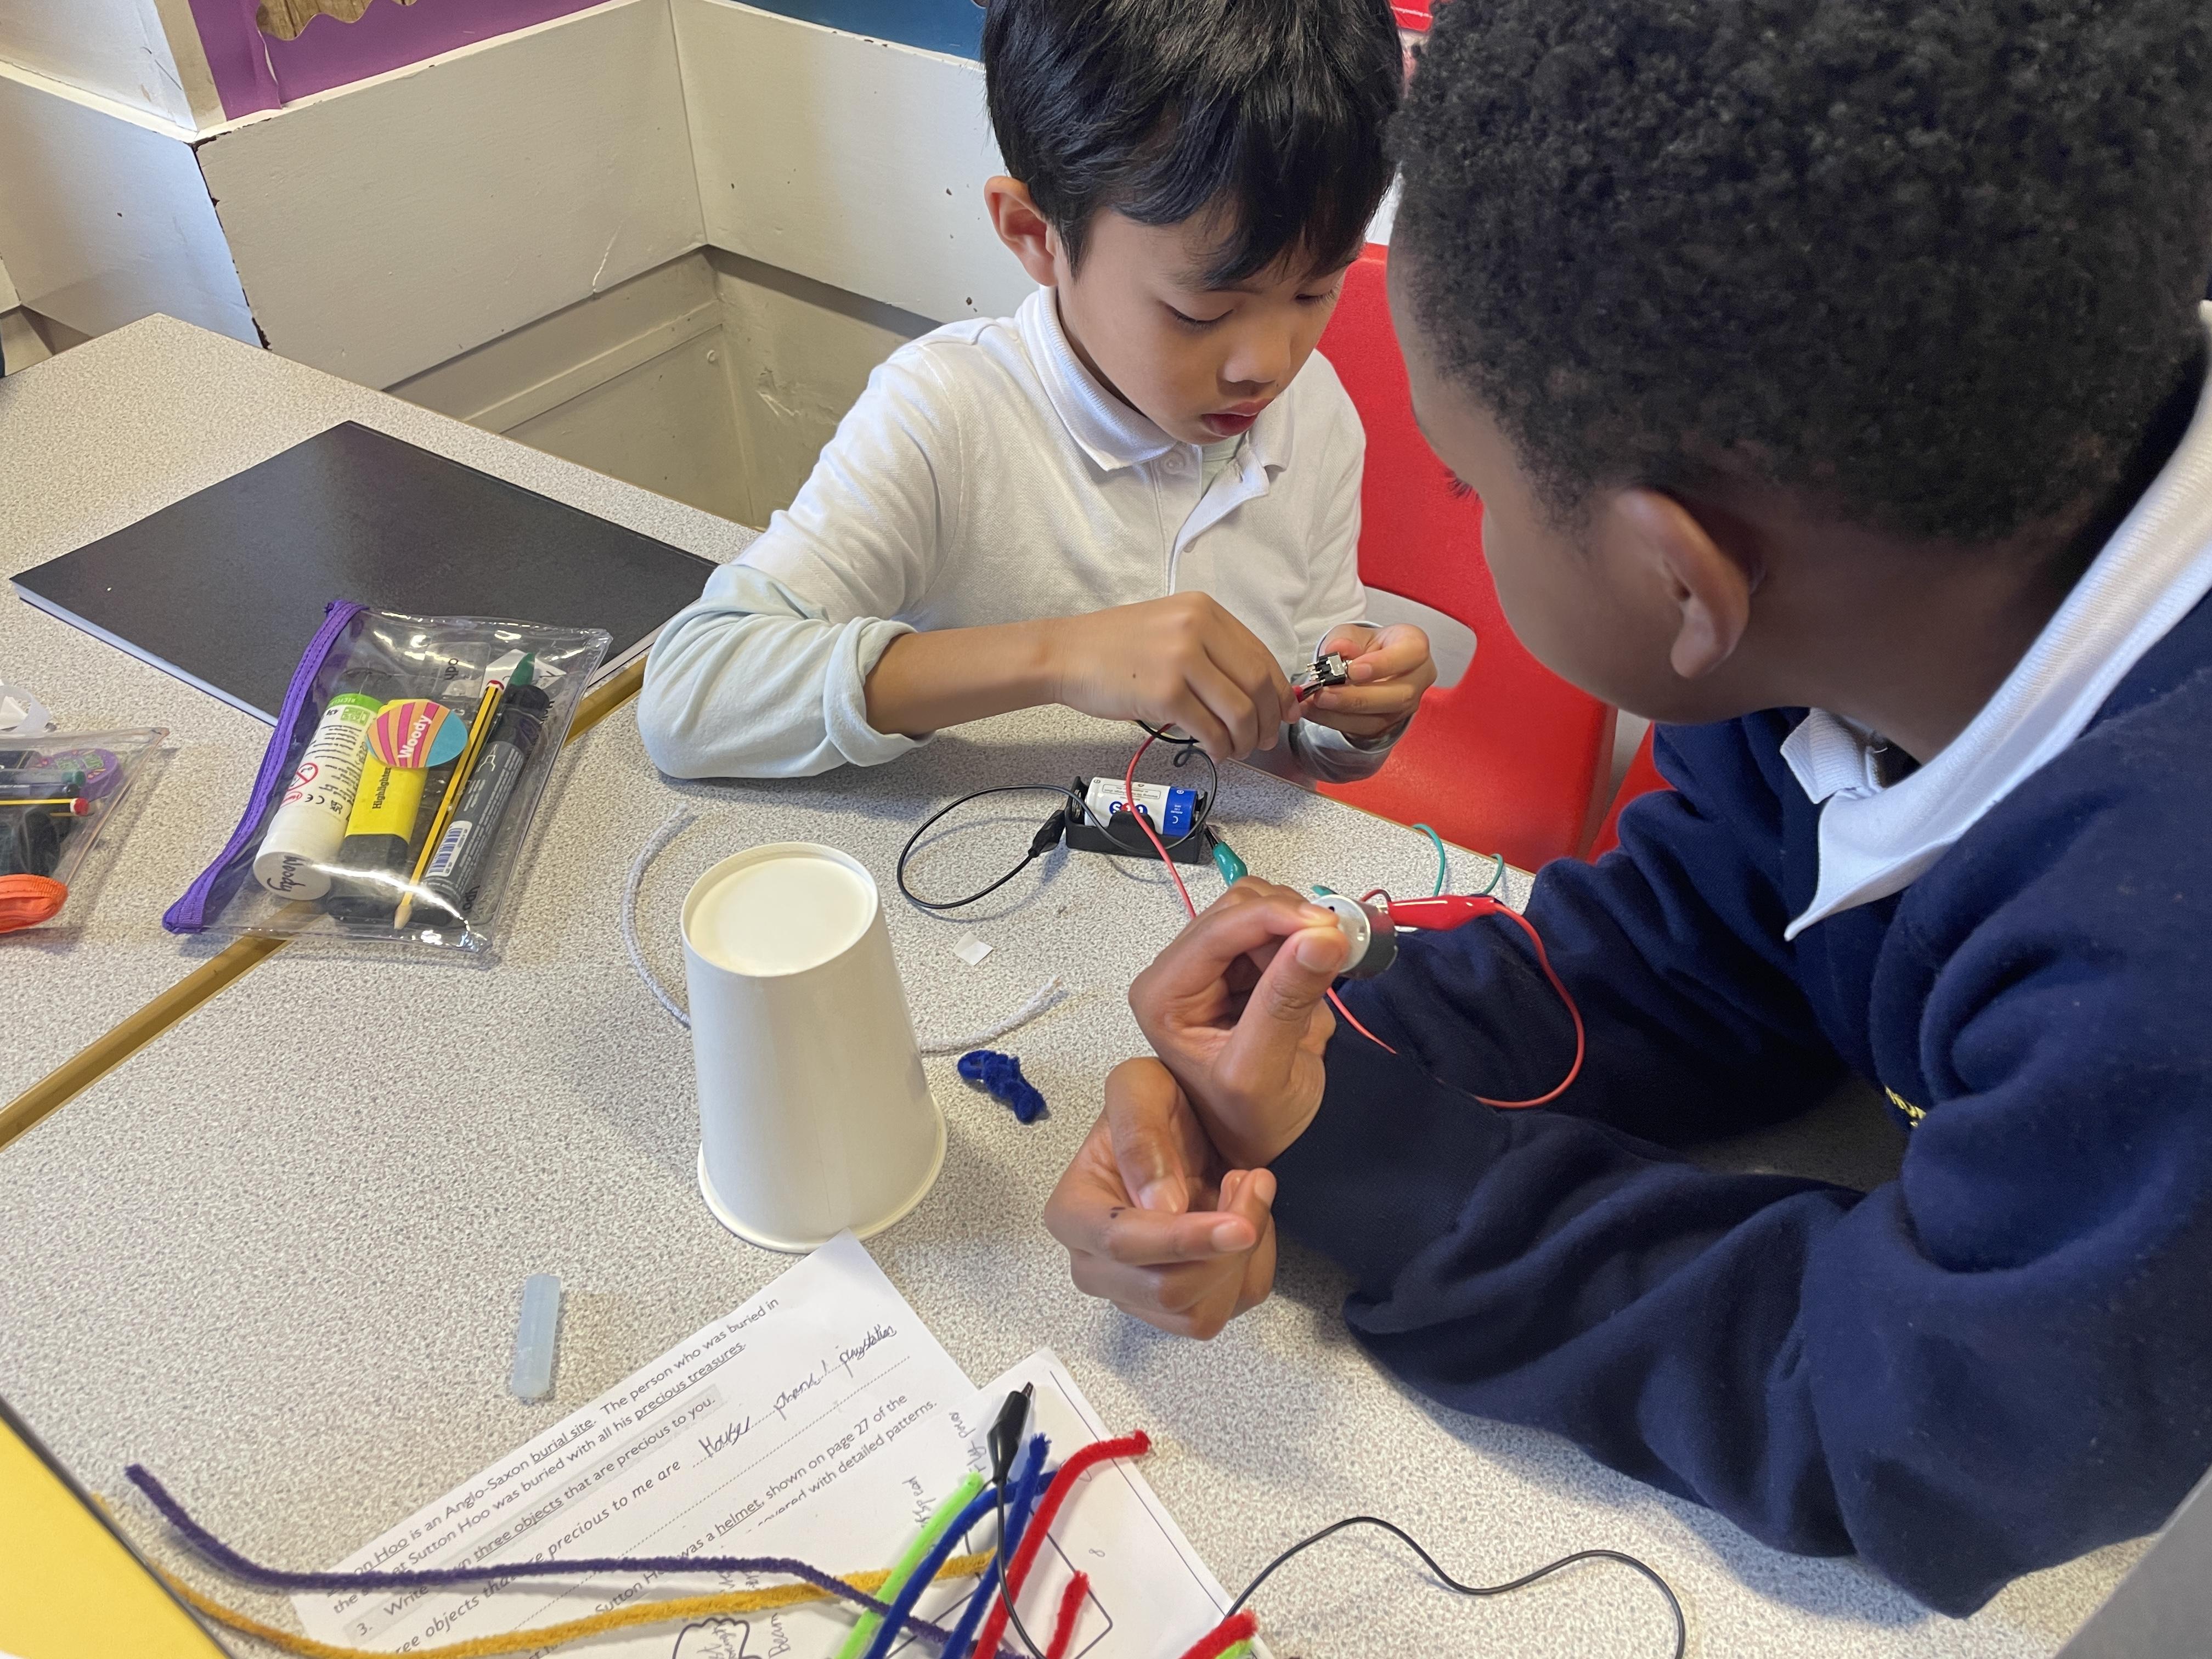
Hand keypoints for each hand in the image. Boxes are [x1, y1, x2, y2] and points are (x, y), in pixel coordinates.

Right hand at [1044, 594, 1295, 759]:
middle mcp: (1198, 628)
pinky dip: (1220, 747)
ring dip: (1245, 739)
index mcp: (1204, 610)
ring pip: (1238, 710)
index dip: (1278, 691)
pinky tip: (1215, 751)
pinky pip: (1209, 728)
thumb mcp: (1170, 628)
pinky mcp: (1165, 693)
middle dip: (1268, 719)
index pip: (1260, 654)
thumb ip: (1212, 650)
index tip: (1283, 713)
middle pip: (1257, 683)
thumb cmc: (1113, 647)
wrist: (1064, 654)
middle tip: (1264, 739)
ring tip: (1237, 750)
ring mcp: (1181, 660)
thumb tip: (1256, 691)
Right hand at [1044, 1058, 1277, 1337]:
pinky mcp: (1178, 1311)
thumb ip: (1141, 1137)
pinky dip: (1250, 1270)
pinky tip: (1246, 1222)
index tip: (1238, 1225)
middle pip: (1165, 1290)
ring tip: (1246, 1195)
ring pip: (1197, 1315)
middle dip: (1224, 1247)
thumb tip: (1160, 1208)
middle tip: (1253, 1180)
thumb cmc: (1159, 1107)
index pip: (1121, 1243)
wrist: (1193, 1127)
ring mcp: (1136, 1295)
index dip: (1181, 1241)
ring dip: (1241, 1259)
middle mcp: (1095, 1266)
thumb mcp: (1141, 1088)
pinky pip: (1227, 1312)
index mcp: (1072, 1212)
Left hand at [1128, 879, 1347, 1168]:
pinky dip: (1306, 945)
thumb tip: (1322, 935)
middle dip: (1291, 923)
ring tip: (1322, 978)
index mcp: (1163, 995)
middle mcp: (1179, 971)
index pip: (1218, 930)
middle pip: (1239, 908)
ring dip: (1301, 934)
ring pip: (1263, 911)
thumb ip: (1286, 1001)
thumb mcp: (1263, 1070)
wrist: (1268, 1141)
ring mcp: (1211, 965)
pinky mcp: (1242, 967)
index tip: (1329, 926)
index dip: (1275, 916)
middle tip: (1337, 950)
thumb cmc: (1251, 1122)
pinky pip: (1280, 931)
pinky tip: (1314, 980)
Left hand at [1298, 622, 1435, 739]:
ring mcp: (1406, 706)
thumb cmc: (1364, 647)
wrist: (1364, 667)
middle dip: (1358, 697)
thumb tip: (1338, 649)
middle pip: (1399, 695)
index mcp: (1414, 646)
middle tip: (1324, 694)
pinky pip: (1364, 729)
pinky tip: (1314, 711)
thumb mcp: (1351, 634)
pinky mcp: (1388, 725)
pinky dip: (1334, 721)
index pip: (1412, 653)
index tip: (1352, 669)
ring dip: (1342, 713)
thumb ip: (1344, 638)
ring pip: (1381, 717)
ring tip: (1314, 703)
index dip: (1384, 663)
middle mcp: (1418, 678)